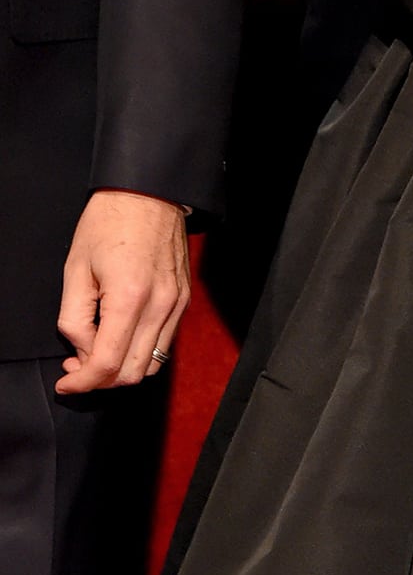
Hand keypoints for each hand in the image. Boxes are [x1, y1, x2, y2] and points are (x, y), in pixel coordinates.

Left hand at [55, 191, 190, 393]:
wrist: (150, 192)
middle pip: (133, 373)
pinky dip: (139, 351)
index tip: (66, 382)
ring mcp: (177, 304)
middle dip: (101, 380)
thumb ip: (74, 317)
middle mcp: (160, 306)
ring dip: (122, 369)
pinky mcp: (184, 300)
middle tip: (77, 367)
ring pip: (151, 364)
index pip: (108, 363)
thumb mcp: (75, 268)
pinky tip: (120, 336)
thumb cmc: (110, 222)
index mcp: (129, 297)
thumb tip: (82, 349)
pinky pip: (163, 342)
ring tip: (97, 353)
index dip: (83, 382)